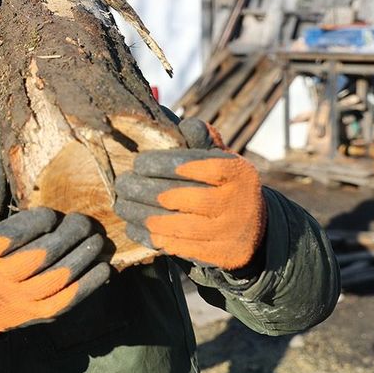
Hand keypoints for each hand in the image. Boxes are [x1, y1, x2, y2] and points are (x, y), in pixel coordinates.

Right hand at [0, 136, 110, 346]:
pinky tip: (103, 267)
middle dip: (68, 235)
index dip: (37, 222)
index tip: (51, 214)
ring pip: (59, 277)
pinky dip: (89, 283)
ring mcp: (21, 299)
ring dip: (83, 256)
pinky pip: (68, 299)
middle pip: (42, 255)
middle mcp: (1, 277)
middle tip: (83, 222)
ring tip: (97, 240)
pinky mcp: (37, 314)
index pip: (14, 235)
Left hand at [114, 118, 265, 270]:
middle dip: (143, 190)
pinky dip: (149, 236)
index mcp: (240, 172)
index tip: (138, 164)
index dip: (164, 164)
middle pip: (181, 197)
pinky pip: (176, 246)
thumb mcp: (219, 157)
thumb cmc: (223, 183)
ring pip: (175, 225)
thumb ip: (198, 138)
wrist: (252, 229)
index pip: (198, 166)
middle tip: (121, 184)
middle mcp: (240, 203)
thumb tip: (169, 117)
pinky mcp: (220, 256)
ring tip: (121, 205)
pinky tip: (133, 226)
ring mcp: (231, 232)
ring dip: (140, 215)